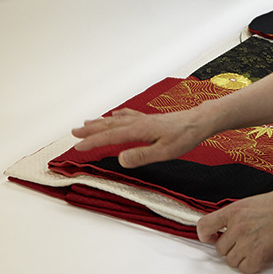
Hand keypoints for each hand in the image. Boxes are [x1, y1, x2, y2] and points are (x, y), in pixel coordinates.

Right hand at [71, 107, 210, 167]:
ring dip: (100, 122)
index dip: (93, 142)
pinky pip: (128, 115)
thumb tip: (120, 159)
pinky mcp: (151, 119)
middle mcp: (139, 122)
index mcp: (139, 130)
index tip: (77, 146)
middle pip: (110, 125)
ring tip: (86, 122)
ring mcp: (144, 119)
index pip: (111, 136)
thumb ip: (142, 156)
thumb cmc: (184, 137)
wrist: (199, 122)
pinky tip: (116, 115)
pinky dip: (118, 116)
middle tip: (73, 132)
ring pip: (117, 120)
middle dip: (91, 130)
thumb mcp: (164, 152)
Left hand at [197, 188, 272, 273]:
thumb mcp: (253, 201)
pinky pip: (245, 269)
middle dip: (230, 248)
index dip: (205, 235)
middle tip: (245, 243)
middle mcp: (236, 227)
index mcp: (234, 211)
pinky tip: (261, 255)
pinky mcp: (258, 256)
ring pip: (231, 261)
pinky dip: (252, 266)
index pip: (204, 226)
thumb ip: (238, 214)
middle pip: (219, 249)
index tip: (210, 237)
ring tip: (255, 248)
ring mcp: (246, 242)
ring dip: (241, 258)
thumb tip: (230, 224)